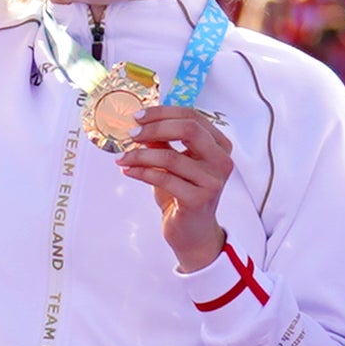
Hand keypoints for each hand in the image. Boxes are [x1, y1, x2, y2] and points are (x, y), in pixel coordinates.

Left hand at [117, 105, 233, 269]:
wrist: (192, 232)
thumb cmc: (184, 195)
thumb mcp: (173, 163)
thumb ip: (163, 142)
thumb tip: (140, 123)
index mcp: (219, 145)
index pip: (192, 116)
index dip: (163, 113)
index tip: (138, 117)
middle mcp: (221, 160)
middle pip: (188, 129)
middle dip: (154, 128)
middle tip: (131, 134)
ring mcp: (212, 180)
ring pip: (171, 157)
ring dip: (140, 155)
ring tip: (123, 158)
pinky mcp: (198, 199)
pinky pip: (164, 178)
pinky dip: (141, 172)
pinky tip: (127, 171)